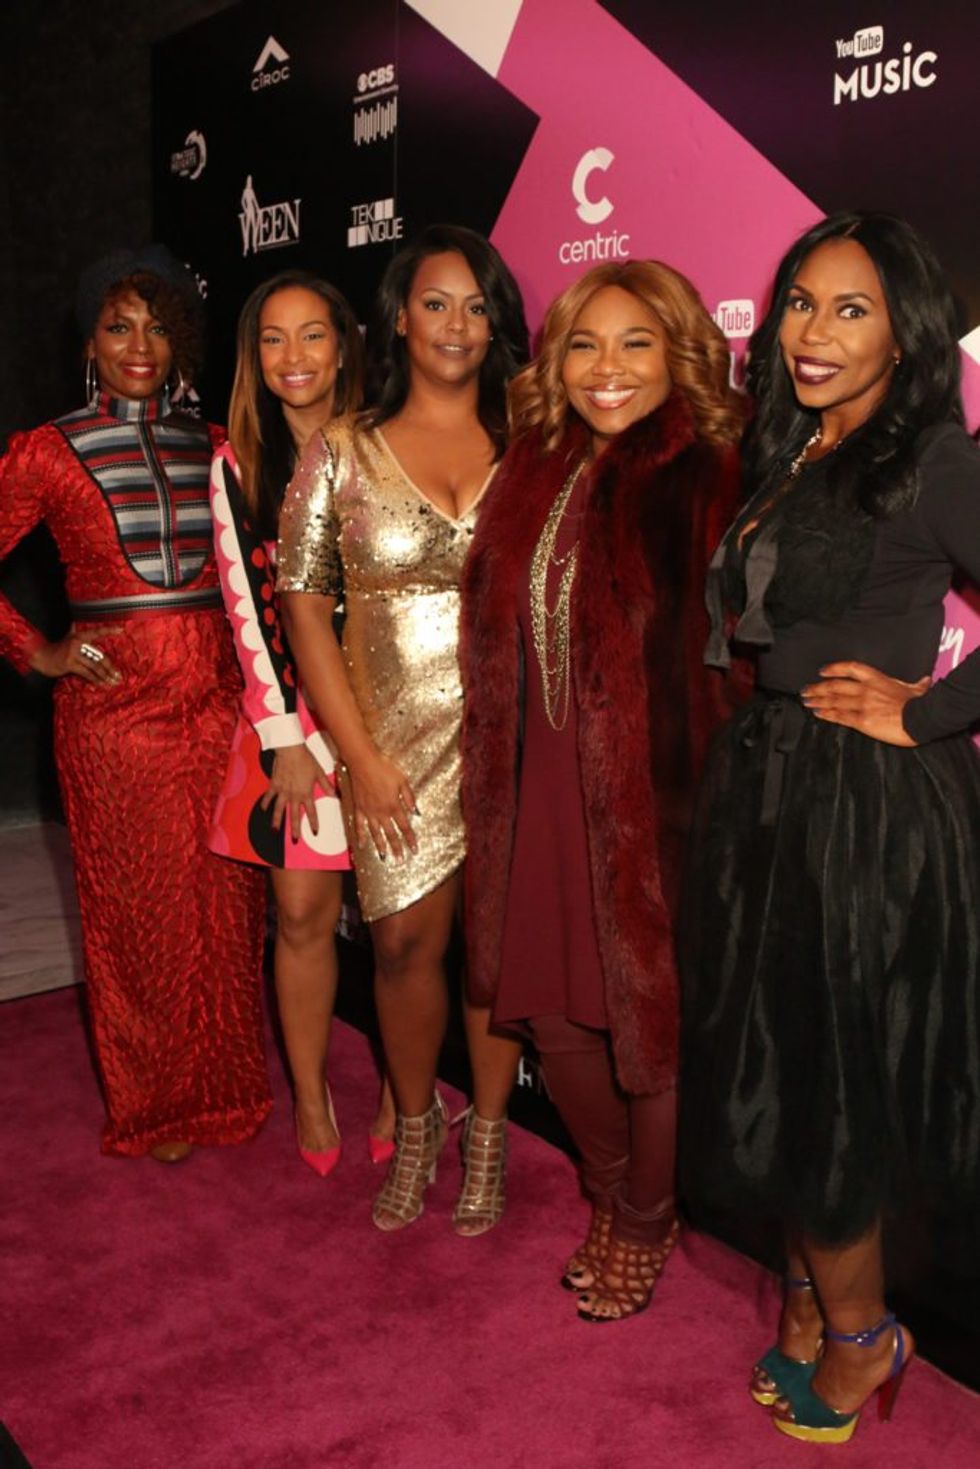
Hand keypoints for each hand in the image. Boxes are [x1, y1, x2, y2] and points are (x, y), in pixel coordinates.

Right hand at [30, 626, 122, 686]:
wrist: (41, 656)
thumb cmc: (56, 648)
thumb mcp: (65, 637)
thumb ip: (72, 631)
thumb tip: (74, 623)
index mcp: (79, 636)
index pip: (97, 631)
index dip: (109, 630)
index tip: (121, 629)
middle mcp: (78, 642)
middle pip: (99, 655)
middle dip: (110, 667)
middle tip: (118, 675)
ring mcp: (74, 653)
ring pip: (94, 665)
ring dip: (105, 676)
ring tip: (113, 682)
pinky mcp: (70, 663)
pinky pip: (86, 672)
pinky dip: (95, 680)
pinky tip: (101, 684)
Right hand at [261, 744, 333, 842]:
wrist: (290, 750)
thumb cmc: (306, 760)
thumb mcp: (319, 772)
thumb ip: (326, 785)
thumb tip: (335, 795)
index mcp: (306, 793)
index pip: (311, 812)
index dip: (313, 823)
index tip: (314, 832)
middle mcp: (294, 795)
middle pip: (294, 816)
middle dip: (295, 829)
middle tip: (295, 839)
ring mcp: (282, 791)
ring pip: (279, 810)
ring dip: (277, 821)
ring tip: (275, 831)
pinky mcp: (274, 785)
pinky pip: (268, 796)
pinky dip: (265, 803)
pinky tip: (263, 809)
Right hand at [345, 749, 417, 859]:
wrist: (363, 762)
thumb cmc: (384, 768)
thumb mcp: (402, 780)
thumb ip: (410, 797)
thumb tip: (416, 811)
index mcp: (394, 805)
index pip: (405, 826)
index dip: (410, 839)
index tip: (414, 850)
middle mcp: (381, 812)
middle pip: (391, 833)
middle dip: (396, 847)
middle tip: (400, 860)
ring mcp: (369, 811)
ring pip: (375, 832)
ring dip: (380, 846)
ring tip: (384, 857)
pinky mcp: (358, 807)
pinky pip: (359, 825)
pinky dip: (360, 835)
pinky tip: (362, 844)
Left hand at [801, 661, 928, 745]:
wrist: (922, 718)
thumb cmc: (921, 703)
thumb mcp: (918, 689)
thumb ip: (918, 685)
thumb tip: (926, 681)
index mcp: (878, 679)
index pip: (851, 668)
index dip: (834, 668)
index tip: (822, 671)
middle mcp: (866, 689)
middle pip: (835, 686)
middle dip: (818, 688)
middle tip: (805, 690)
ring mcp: (863, 705)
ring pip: (834, 701)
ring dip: (818, 700)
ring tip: (806, 701)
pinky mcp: (862, 721)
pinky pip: (840, 716)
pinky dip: (826, 714)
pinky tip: (817, 713)